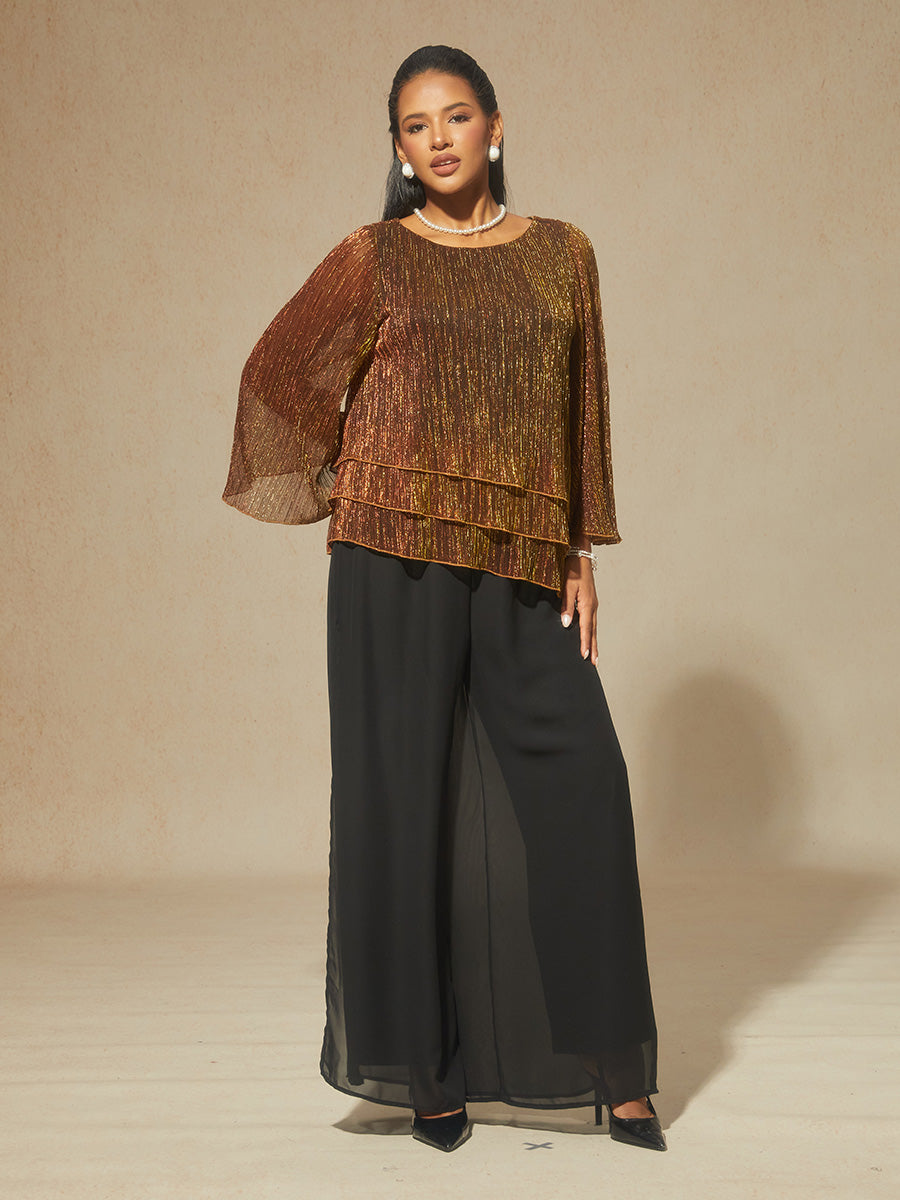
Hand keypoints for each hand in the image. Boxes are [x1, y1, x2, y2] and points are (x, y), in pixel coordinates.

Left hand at [560, 548, 597, 665]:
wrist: (580, 555)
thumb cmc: (572, 570)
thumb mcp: (567, 587)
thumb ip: (566, 606)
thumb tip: (567, 624)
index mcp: (587, 604)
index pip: (586, 628)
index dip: (585, 643)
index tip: (585, 656)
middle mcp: (592, 606)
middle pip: (593, 630)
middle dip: (594, 647)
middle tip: (595, 663)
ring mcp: (593, 603)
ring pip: (594, 626)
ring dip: (594, 640)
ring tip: (594, 654)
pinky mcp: (590, 601)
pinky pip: (592, 620)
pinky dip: (592, 631)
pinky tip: (590, 636)